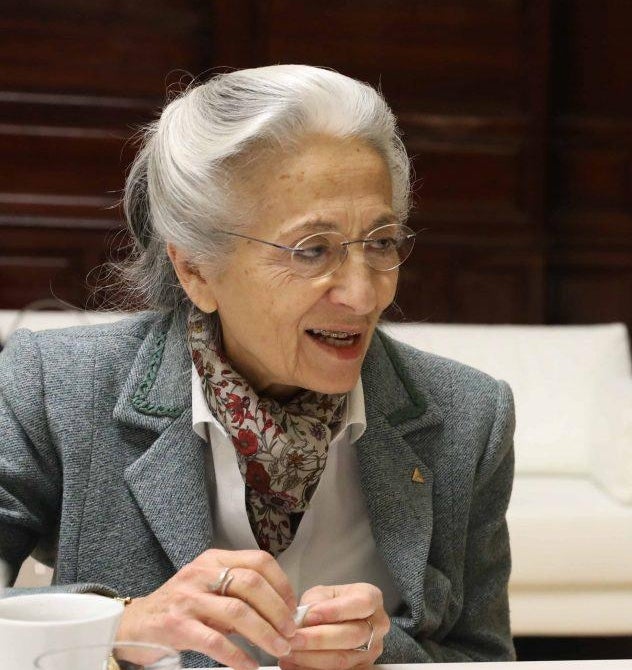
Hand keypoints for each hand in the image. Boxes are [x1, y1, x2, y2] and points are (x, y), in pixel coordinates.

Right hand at [115, 549, 297, 669]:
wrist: (133, 624)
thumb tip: (279, 612)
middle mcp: (202, 573)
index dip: (281, 584)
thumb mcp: (209, 589)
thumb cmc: (180, 607)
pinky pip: (214, 641)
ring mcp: (188, 598)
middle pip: (252, 584)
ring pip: (237, 611)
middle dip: (277, 610)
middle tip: (290, 632)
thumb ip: (238, 594)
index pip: (259, 561)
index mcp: (214, 560)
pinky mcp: (176, 625)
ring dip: (264, 633)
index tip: (293, 607)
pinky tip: (249, 666)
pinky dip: (237, 656)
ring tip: (278, 649)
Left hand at [281, 583, 389, 669]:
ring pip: (343, 660)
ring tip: (290, 651)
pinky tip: (295, 663)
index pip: (361, 604)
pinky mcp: (361, 669)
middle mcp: (377, 626)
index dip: (335, 611)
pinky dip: (311, 669)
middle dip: (318, 639)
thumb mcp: (323, 594)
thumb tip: (302, 620)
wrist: (339, 619)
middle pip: (352, 636)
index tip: (310, 615)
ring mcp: (371, 651)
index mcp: (371, 599)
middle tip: (294, 638)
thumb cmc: (331, 603)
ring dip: (312, 658)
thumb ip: (315, 603)